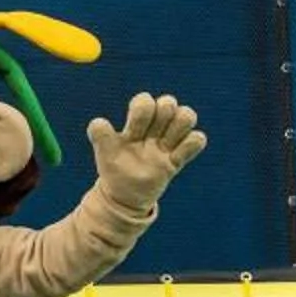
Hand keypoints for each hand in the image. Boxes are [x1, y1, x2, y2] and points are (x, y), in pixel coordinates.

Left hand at [86, 93, 206, 212]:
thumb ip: (101, 137)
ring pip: (186, 116)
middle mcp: (154, 129)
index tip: (133, 131)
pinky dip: (192, 142)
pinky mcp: (176, 160)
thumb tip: (98, 123)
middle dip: (163, 112)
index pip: (145, 102)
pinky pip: (196, 140)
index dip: (143, 107)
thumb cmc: (114, 168)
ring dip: (181, 123)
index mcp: (136, 124)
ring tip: (168, 142)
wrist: (124, 194)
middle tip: (153, 133)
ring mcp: (167, 144)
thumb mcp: (104, 153)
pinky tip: (176, 157)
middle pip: (168, 103)